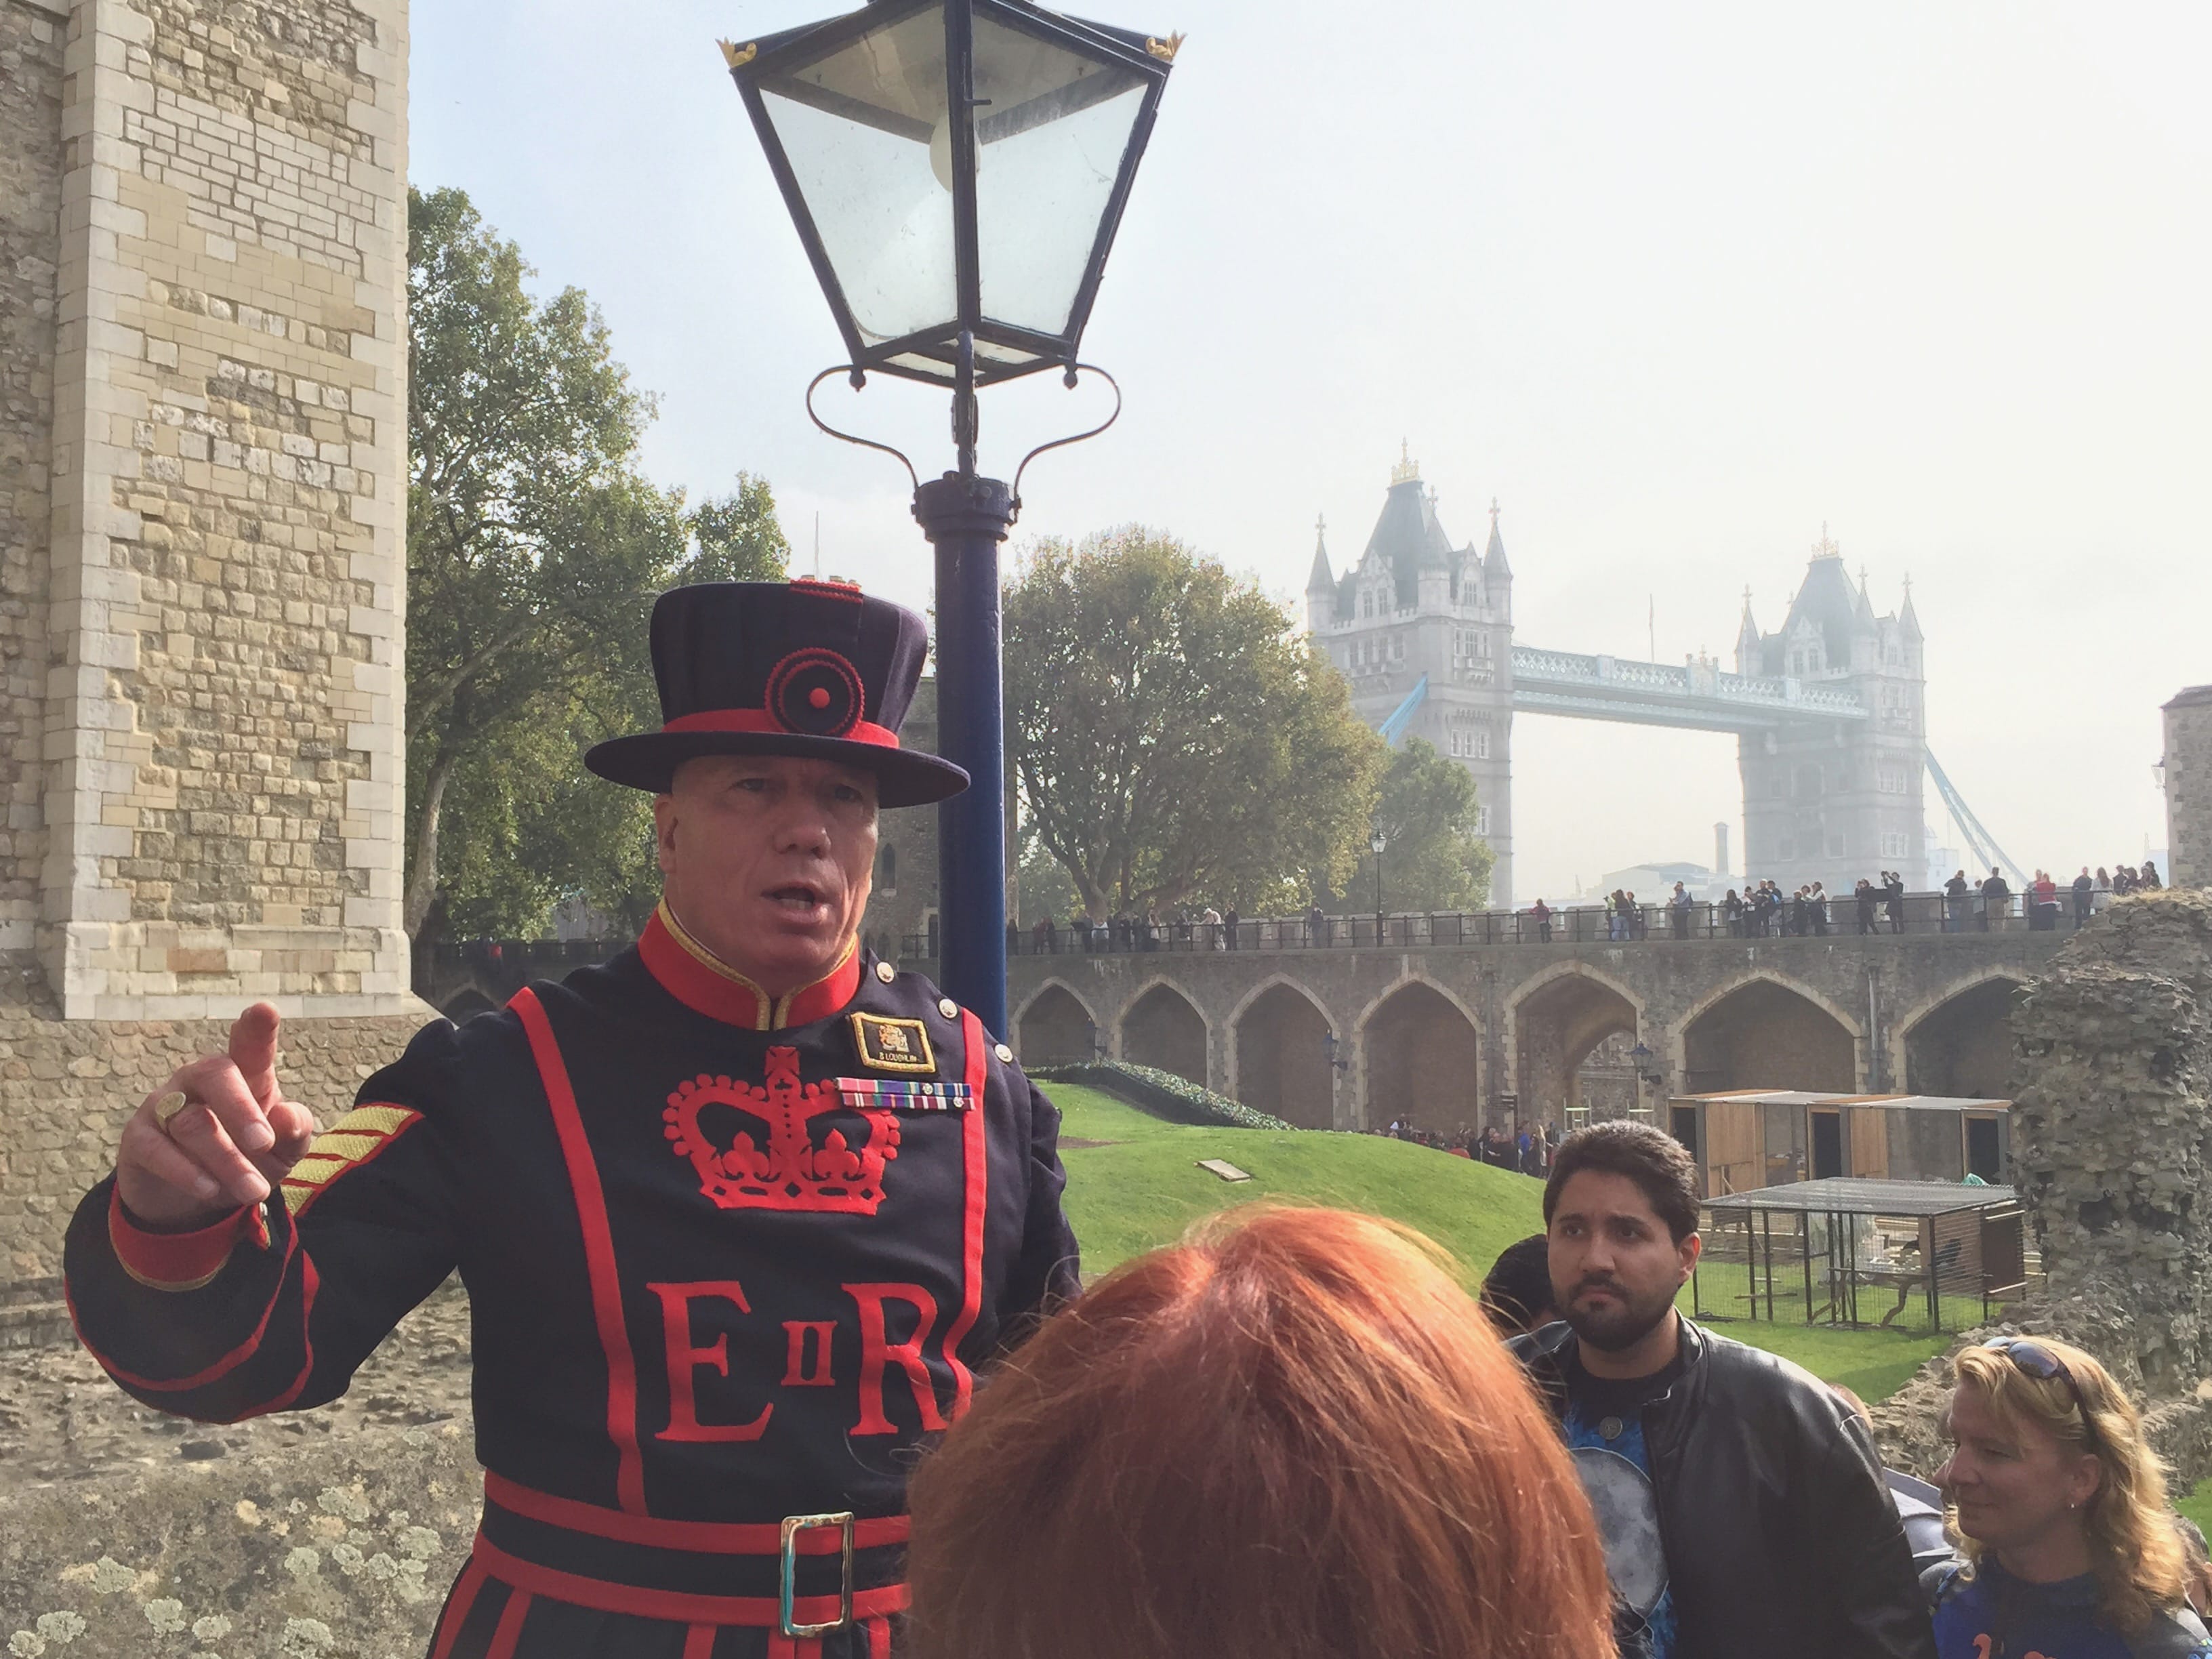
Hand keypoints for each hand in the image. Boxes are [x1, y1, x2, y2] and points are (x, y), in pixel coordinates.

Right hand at [114, 1003, 317, 1228]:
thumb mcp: (282, 1150)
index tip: (265, 1010)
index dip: (256, 1029)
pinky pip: (158, 1149)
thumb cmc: (248, 1159)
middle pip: (216, 1075)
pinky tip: (210, 1190)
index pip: (249, 1046)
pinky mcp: (139, 1137)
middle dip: (241, 1110)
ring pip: (194, 1124)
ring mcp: (166, 1104)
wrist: (194, 1200)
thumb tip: (285, 1116)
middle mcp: (201, 1080)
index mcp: (244, 1075)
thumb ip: (293, 1130)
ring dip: (227, 1162)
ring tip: (253, 1190)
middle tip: (264, 1144)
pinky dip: (186, 1171)